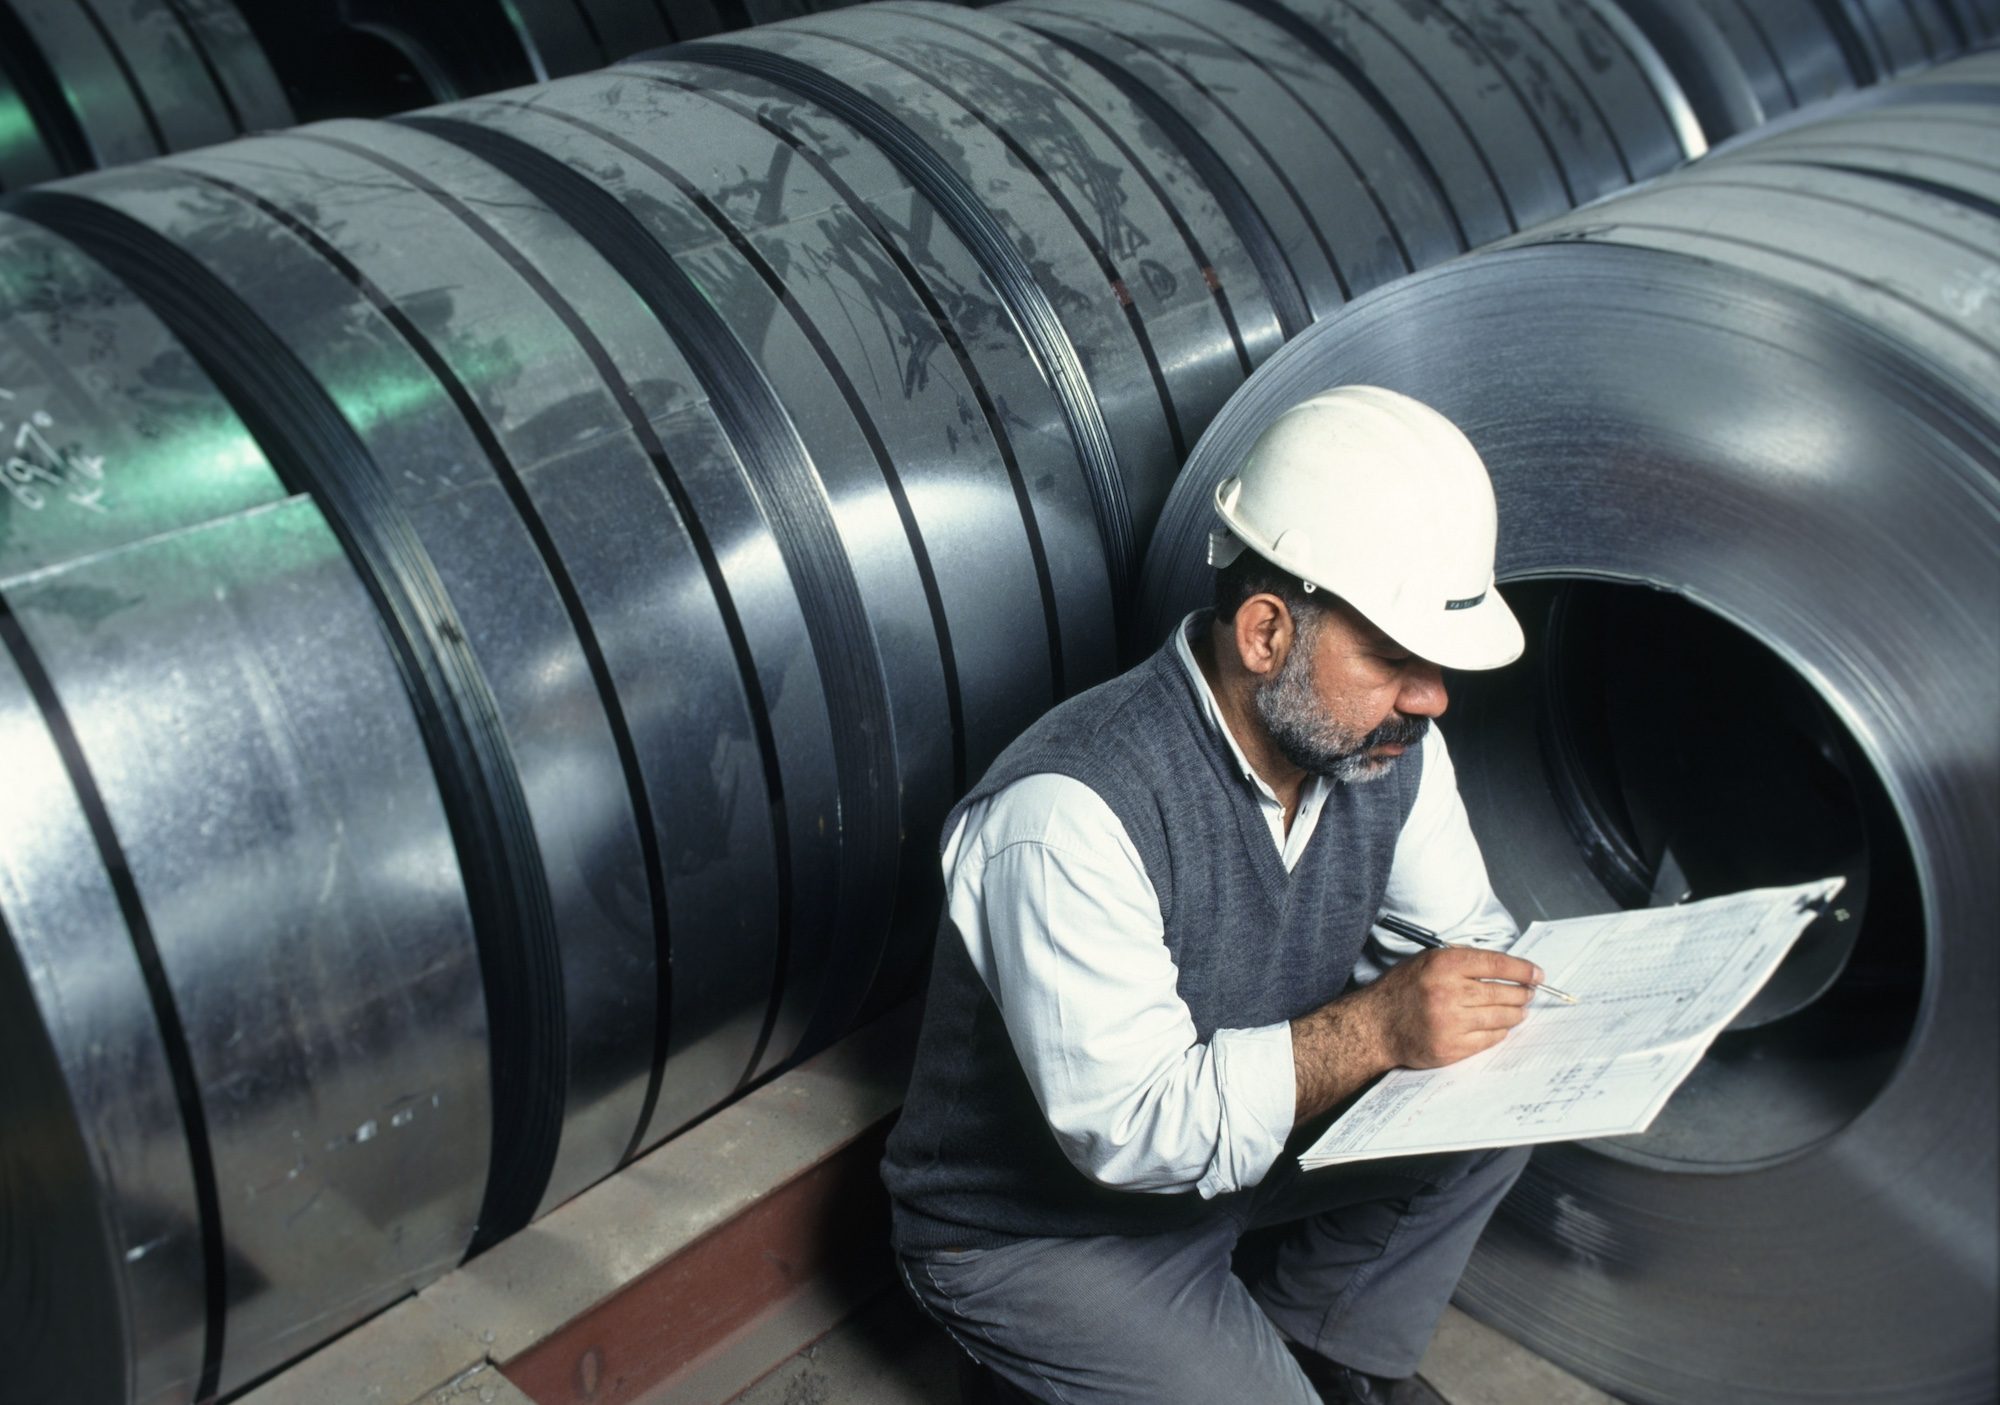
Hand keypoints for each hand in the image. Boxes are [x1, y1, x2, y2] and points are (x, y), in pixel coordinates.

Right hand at [1359, 946, 1543, 1068]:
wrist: (1375, 1026)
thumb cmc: (1401, 990)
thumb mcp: (1427, 962)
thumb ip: (1462, 962)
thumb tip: (1504, 969)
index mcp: (1443, 965)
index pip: (1497, 964)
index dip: (1523, 969)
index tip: (1537, 974)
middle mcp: (1448, 992)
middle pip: (1504, 993)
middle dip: (1523, 994)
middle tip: (1529, 994)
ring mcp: (1451, 1023)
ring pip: (1501, 1017)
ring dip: (1516, 1014)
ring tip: (1518, 1011)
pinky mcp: (1452, 1047)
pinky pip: (1490, 1039)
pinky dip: (1500, 1032)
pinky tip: (1500, 1027)